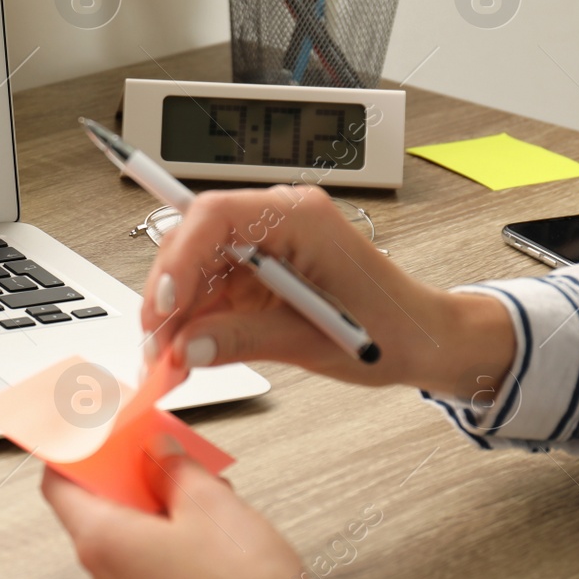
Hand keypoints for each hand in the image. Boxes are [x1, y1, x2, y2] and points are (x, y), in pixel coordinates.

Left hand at [42, 449, 315, 578]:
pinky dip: (162, 538)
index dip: (73, 454)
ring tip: (197, 488)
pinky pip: (143, 566)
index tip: (94, 433)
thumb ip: (173, 467)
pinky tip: (204, 526)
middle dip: (127, 476)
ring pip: (125, 538)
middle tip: (158, 451)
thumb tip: (156, 452)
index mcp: (102, 542)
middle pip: (95, 510)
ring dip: (153, 506)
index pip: (58, 487)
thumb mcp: (209, 503)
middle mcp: (102, 578)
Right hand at [144, 185, 513, 398]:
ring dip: (175, 315)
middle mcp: (278, 221)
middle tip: (154, 345)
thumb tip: (183, 346)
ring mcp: (266, 244)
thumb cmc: (393, 329)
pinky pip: (211, 289)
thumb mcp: (313, 341)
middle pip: (196, 240)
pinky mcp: (259, 270)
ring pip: (195, 268)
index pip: (218, 216)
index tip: (164, 304)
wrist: (424, 340)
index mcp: (300, 218)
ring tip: (166, 361)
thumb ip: (242, 339)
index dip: (180, 256)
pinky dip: (193, 322)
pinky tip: (183, 353)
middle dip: (169, 295)